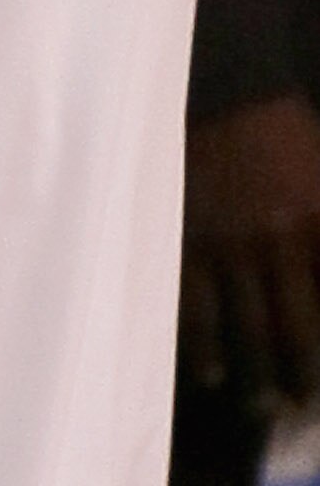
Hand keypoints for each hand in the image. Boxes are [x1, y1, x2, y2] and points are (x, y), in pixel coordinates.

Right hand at [181, 92, 319, 407]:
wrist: (217, 84)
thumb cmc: (282, 136)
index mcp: (314, 225)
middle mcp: (273, 243)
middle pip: (292, 332)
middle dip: (298, 378)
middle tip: (298, 407)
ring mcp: (225, 243)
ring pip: (244, 330)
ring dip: (254, 377)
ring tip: (260, 405)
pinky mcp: (184, 237)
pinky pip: (193, 305)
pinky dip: (202, 346)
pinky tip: (207, 374)